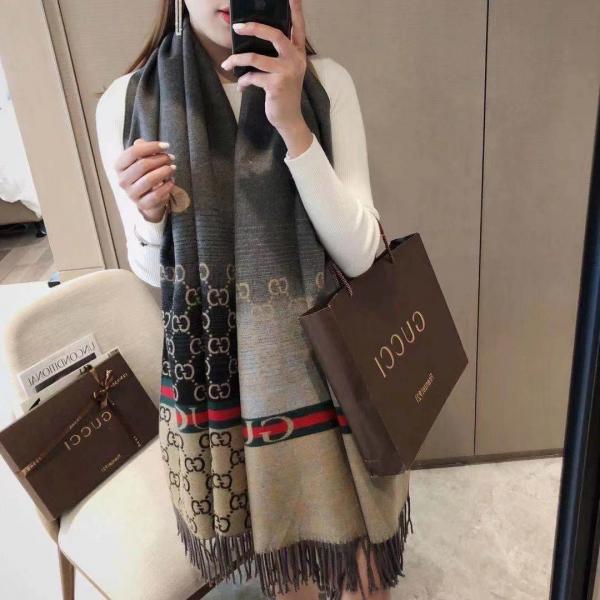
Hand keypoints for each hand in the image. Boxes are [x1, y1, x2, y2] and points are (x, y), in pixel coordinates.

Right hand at [114, 138, 176, 222]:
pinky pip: (156, 195)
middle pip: (142, 165)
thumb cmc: (145, 174)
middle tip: (171, 157)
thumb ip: (141, 149)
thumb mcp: (141, 160)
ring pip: (149, 180)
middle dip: (160, 159)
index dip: (151, 146)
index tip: (166, 145)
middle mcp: (122, 181)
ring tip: (173, 167)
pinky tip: (172, 181)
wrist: (147, 197)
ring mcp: (131, 194)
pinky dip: (167, 186)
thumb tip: (141, 141)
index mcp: (119, 167)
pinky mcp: (142, 204)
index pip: (133, 152)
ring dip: (165, 171)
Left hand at [220, 0, 308, 136]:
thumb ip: (278, 56)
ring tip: (228, 63)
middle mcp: (295, 60)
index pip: (298, 27)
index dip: (295, 10)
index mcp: (298, 54)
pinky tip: (242, 86)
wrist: (289, 119)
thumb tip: (254, 41)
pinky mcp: (276, 85)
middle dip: (254, 28)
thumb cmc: (284, 94)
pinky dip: (244, 81)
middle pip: (275, 35)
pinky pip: (252, 76)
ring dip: (238, 60)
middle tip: (237, 26)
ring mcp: (286, 72)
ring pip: (256, 57)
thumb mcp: (286, 72)